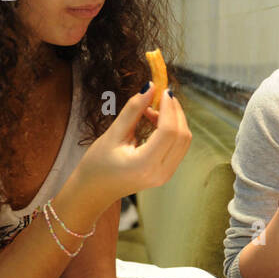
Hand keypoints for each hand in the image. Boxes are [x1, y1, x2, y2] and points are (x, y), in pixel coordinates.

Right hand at [71, 85, 191, 208]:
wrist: (94, 191)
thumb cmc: (97, 164)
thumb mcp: (112, 134)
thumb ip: (133, 110)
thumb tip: (150, 87)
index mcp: (145, 165)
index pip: (169, 132)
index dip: (169, 108)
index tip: (163, 90)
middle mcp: (161, 172)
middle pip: (182, 136)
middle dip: (175, 111)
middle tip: (160, 95)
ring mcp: (166, 175)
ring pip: (184, 141)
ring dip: (175, 120)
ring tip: (153, 109)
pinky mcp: (167, 172)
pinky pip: (178, 147)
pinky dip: (172, 130)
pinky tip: (155, 121)